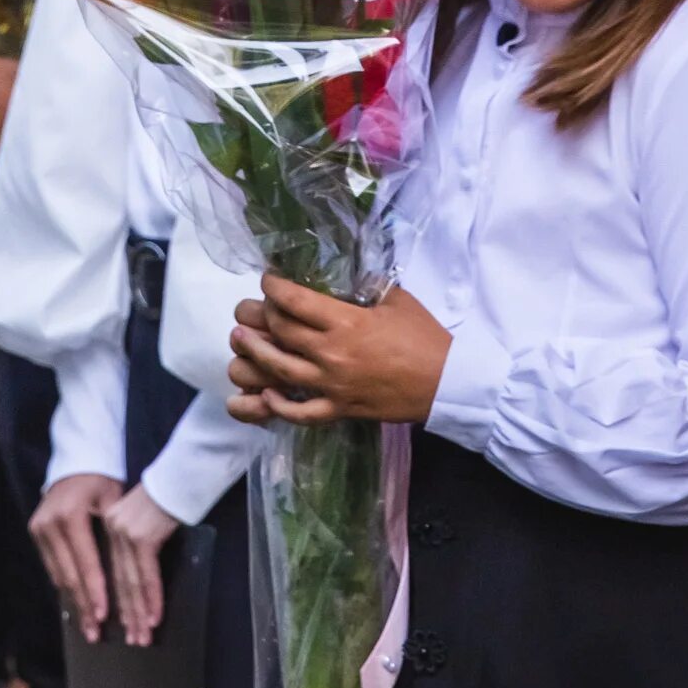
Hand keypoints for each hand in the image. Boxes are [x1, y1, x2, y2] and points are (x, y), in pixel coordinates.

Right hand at [31, 472, 123, 640]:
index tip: (104, 615)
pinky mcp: (36, 532)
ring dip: (73, 601)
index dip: (95, 590)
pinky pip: (52, 567)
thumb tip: (125, 575)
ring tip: (87, 626)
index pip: (86, 561)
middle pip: (69, 574)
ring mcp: (39, 529)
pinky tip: (76, 605)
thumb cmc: (101, 481)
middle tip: (95, 633)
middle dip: (84, 605)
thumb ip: (114, 533)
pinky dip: (66, 586)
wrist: (76, 461)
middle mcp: (49, 524)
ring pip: (58, 575)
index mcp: (70, 515)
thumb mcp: (112, 501)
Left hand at [100, 483, 183, 646]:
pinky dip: (151, 598)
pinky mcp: (141, 536)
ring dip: (138, 613)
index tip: (111, 625)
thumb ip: (133, 546)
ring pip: (130, 582)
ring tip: (142, 637)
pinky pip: (146, 575)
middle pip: (116, 581)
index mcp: (106, 527)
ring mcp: (124, 533)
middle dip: (125, 615)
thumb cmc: (166, 500)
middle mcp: (110, 530)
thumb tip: (134, 586)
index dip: (109, 601)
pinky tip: (154, 616)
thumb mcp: (142, 523)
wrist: (181, 476)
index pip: (106, 571)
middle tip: (132, 640)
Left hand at [224, 277, 451, 426]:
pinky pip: (302, 413)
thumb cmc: (425, 337)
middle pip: (281, 332)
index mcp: (346, 322)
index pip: (294, 301)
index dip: (273, 287)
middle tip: (251, 308)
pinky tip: (266, 394)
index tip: (268, 281)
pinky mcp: (341, 409)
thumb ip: (367, 286)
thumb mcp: (397, 299)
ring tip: (240, 341)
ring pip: (280, 370)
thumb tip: (347, 274)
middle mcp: (332, 353)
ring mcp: (333, 385)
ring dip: (256, 354)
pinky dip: (280, 406)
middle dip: (260, 316)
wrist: (448, 382)